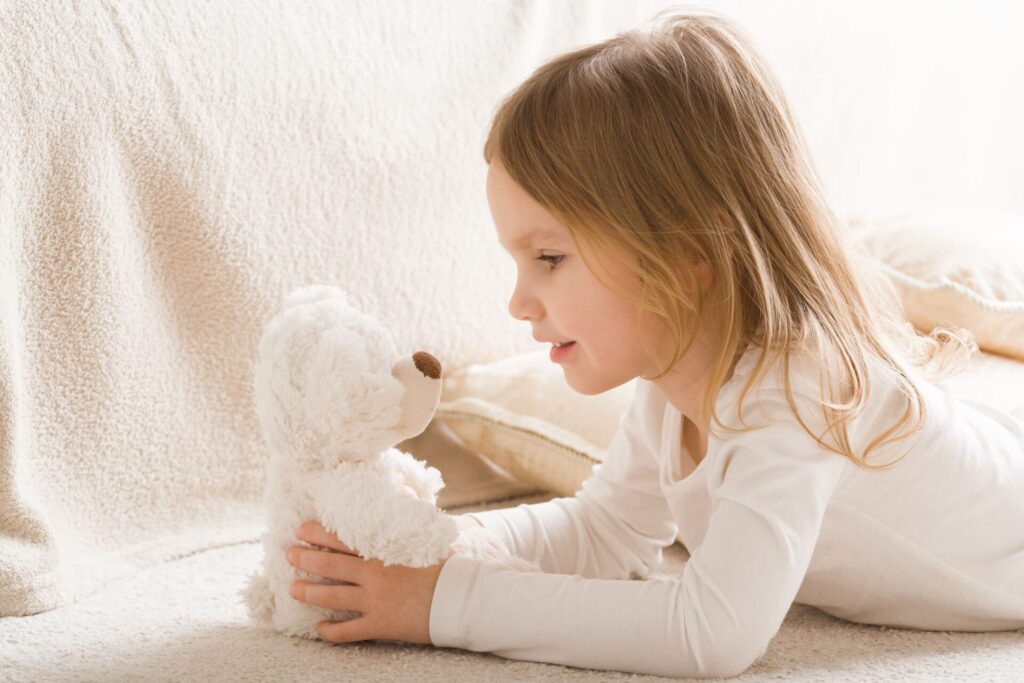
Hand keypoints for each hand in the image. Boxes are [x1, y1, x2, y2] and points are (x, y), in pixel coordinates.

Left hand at [287, 520, 446, 644]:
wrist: (458, 598)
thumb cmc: (444, 565)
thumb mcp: (426, 535)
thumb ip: (409, 514)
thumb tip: (402, 488)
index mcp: (382, 551)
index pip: (342, 540)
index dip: (318, 534)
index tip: (301, 529)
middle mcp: (373, 575)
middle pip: (330, 567)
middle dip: (306, 560)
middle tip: (289, 555)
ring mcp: (375, 602)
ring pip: (333, 598)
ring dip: (310, 594)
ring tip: (292, 589)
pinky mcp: (380, 625)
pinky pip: (349, 631)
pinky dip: (331, 631)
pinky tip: (319, 628)